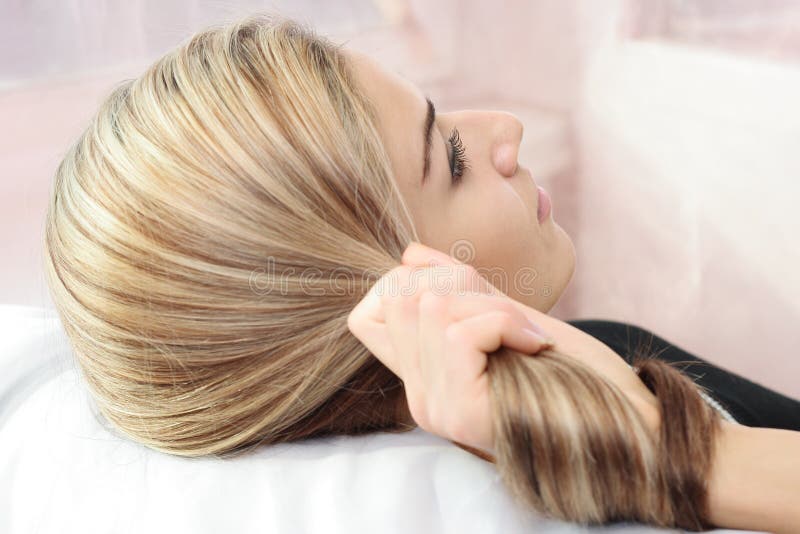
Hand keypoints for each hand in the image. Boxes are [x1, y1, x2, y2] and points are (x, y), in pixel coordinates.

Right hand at [347, 242, 553, 454]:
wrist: (622, 420)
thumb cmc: (567, 369)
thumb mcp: (502, 318)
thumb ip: (457, 290)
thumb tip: (411, 254)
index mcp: (422, 377)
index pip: (365, 318)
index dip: (406, 284)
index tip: (466, 292)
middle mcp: (419, 396)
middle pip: (401, 300)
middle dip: (462, 286)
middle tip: (510, 316)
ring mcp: (434, 407)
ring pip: (433, 310)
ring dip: (492, 306)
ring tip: (527, 334)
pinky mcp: (458, 411)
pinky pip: (459, 333)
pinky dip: (504, 324)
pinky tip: (534, 346)